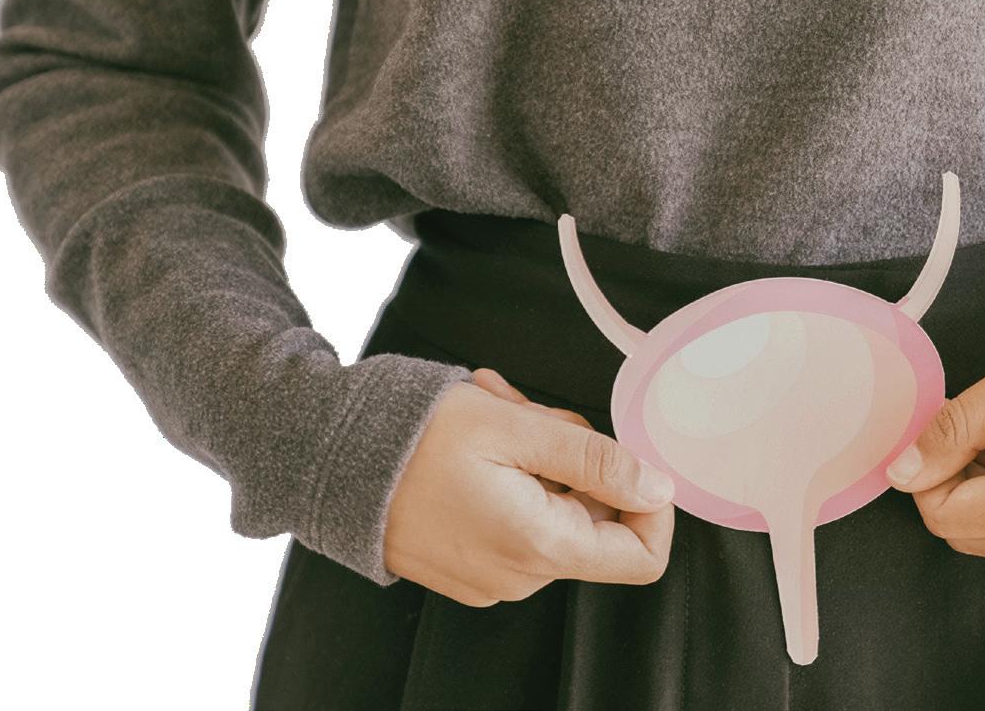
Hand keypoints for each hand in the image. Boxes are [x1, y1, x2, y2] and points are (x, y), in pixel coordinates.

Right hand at [383, 367, 675, 605]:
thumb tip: (659, 487)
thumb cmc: (413, 437)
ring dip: (537, 454)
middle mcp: (519, 577)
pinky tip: (476, 438)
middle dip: (572, 455)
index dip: (651, 504)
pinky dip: (510, 475)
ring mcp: (490, 577)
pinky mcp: (467, 567)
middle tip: (525, 406)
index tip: (625, 454)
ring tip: (491, 409)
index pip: (642, 557)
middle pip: (594, 518)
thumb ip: (596, 460)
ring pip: (555, 509)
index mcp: (539, 547)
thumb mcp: (517, 429)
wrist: (324, 458)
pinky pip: (518, 520)